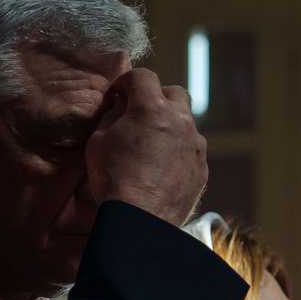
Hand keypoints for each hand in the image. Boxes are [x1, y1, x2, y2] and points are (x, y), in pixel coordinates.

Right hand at [85, 70, 208, 226]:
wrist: (139, 223)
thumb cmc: (113, 180)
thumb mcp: (98, 140)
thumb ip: (112, 114)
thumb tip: (122, 105)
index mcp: (152, 108)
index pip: (142, 76)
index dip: (126, 82)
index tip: (118, 94)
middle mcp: (180, 121)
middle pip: (174, 93)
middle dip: (157, 97)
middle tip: (140, 114)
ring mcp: (196, 146)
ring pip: (185, 123)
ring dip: (170, 126)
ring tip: (151, 146)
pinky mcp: (202, 169)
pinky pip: (191, 151)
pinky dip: (178, 152)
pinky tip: (161, 168)